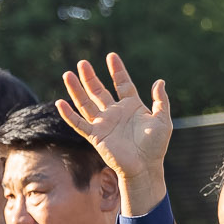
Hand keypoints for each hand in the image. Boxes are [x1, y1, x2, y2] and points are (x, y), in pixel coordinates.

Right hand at [56, 52, 171, 213]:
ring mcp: (104, 124)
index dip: (117, 70)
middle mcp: (115, 113)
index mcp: (132, 107)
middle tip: (82, 62)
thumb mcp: (163, 120)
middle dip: (90, 77)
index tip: (111, 56)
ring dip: (76, 90)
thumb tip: (159, 81)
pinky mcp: (95, 136)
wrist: (145, 167)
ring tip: (68, 75)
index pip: (122, 84)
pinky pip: (79, 124)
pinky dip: (68, 114)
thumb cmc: (156, 146)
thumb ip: (161, 101)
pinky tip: (60, 102)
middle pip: (99, 91)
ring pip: (85, 104)